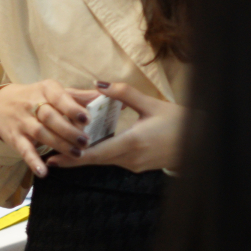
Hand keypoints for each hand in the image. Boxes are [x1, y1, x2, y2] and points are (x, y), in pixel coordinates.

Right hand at [0, 80, 98, 178]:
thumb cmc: (35, 97)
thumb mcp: (54, 91)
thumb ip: (78, 96)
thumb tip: (104, 96)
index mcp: (46, 89)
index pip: (59, 98)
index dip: (72, 108)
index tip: (87, 119)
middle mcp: (33, 104)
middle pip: (50, 117)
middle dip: (69, 130)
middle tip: (86, 142)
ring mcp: (23, 122)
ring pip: (41, 133)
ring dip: (59, 145)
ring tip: (77, 154)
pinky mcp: (15, 138)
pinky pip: (24, 150)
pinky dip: (33, 161)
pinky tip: (44, 172)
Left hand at [48, 82, 185, 173]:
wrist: (200, 142)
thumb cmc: (178, 122)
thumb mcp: (152, 104)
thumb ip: (124, 94)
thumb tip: (100, 84)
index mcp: (132, 142)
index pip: (96, 153)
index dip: (73, 156)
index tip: (53, 157)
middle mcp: (130, 158)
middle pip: (95, 160)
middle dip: (73, 157)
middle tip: (50, 154)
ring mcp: (134, 165)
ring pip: (104, 161)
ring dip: (87, 155)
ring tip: (67, 147)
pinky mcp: (137, 166)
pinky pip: (114, 160)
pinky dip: (101, 154)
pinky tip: (93, 146)